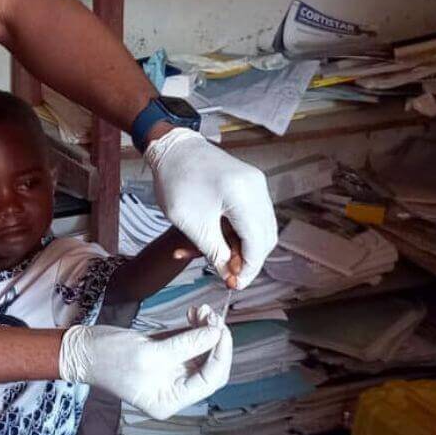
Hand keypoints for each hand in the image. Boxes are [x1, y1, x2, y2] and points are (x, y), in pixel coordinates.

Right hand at [58, 304, 232, 419]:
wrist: (81, 349)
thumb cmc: (108, 358)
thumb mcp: (150, 353)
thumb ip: (186, 344)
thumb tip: (217, 332)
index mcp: (171, 399)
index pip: (210, 379)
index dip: (220, 354)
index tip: (221, 329)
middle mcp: (174, 389)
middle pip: (209, 366)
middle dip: (213, 339)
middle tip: (213, 316)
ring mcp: (170, 372)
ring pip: (201, 351)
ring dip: (205, 329)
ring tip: (201, 310)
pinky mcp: (164, 355)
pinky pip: (188, 342)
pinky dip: (194, 328)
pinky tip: (194, 313)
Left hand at [145, 128, 275, 289]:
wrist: (171, 148)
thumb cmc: (176, 181)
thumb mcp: (192, 224)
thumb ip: (215, 253)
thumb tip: (231, 277)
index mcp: (244, 195)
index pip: (258, 242)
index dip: (248, 268)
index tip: (234, 285)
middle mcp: (257, 188)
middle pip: (264, 237)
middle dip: (245, 259)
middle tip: (224, 275)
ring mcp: (255, 185)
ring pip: (258, 228)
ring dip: (238, 247)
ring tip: (209, 256)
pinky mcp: (249, 185)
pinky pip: (249, 216)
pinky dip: (234, 232)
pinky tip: (213, 241)